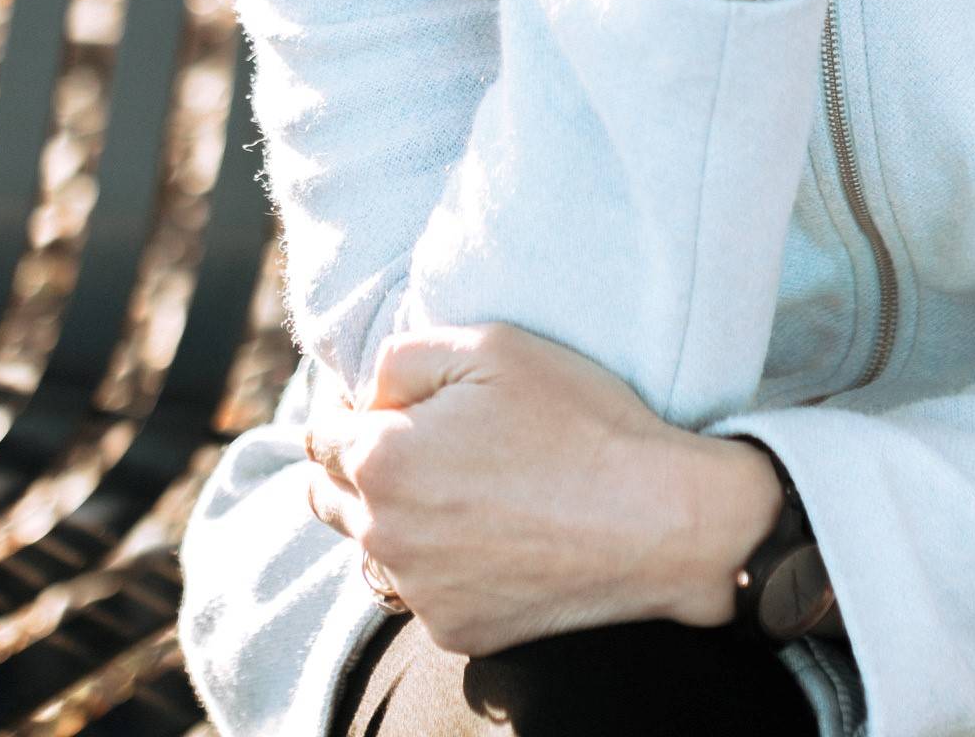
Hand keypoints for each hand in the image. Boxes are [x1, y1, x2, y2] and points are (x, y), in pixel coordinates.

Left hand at [302, 324, 778, 653]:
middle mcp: (386, 535)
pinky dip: (440, 567)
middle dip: (356, 468)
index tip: (390, 406)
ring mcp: (421, 592)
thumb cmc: (577, 419)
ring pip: (371, 552)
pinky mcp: (457, 630)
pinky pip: (421, 594)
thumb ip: (403, 356)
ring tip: (457, 491)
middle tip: (420, 446)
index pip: (319, 438)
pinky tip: (492, 535)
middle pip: (329, 499)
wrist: (655, 517)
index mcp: (383, 459)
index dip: (350, 412)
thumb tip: (366, 390)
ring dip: (392, 523)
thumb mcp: (490, 344)